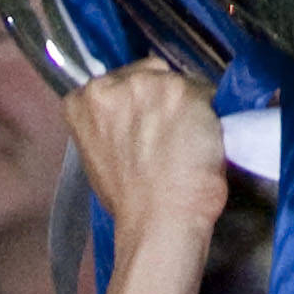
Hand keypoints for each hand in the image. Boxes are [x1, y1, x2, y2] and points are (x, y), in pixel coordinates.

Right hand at [60, 58, 226, 247]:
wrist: (158, 220)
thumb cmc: (130, 201)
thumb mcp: (98, 154)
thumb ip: (111, 123)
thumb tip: (136, 114)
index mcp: (83, 102)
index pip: (117, 81)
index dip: (138, 101)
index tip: (147, 121)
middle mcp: (109, 85)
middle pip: (149, 73)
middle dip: (162, 98)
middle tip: (169, 136)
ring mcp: (146, 86)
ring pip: (180, 81)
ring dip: (188, 106)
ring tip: (186, 143)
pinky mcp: (181, 91)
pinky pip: (205, 92)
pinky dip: (210, 115)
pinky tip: (202, 142)